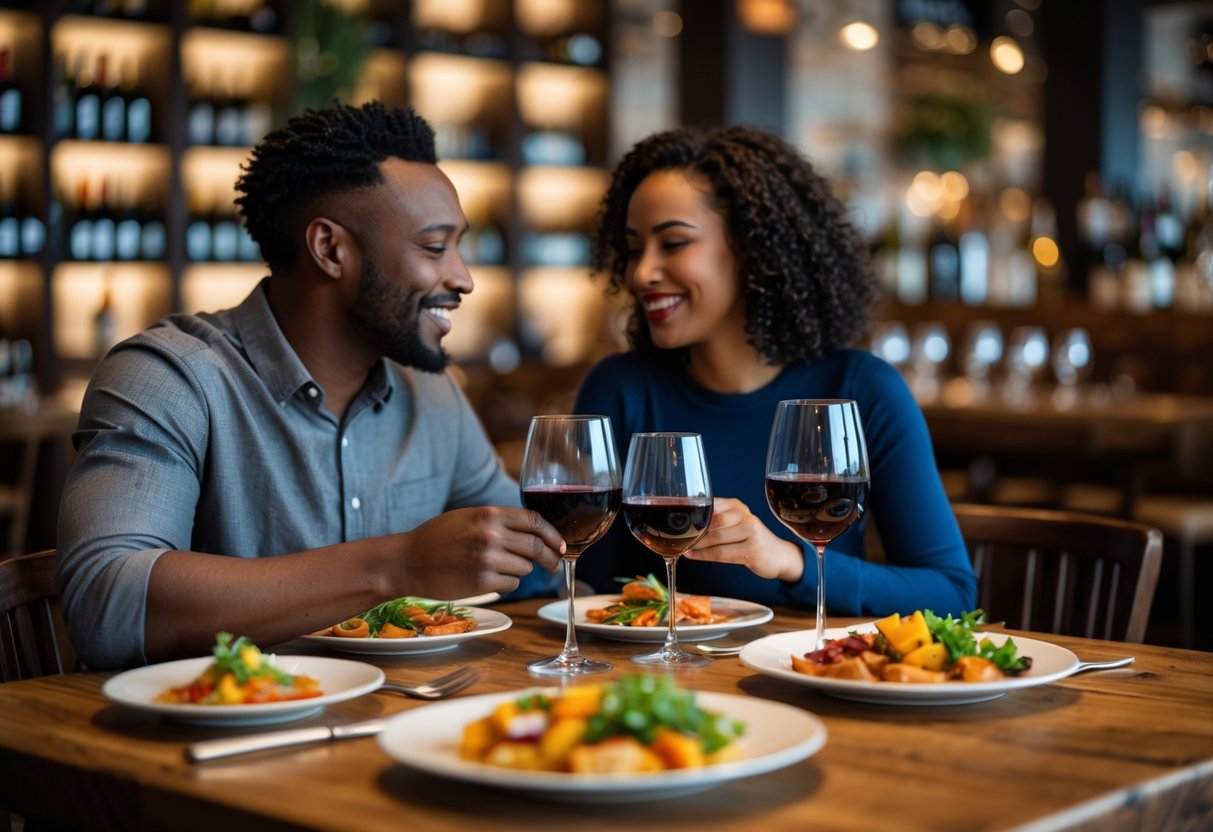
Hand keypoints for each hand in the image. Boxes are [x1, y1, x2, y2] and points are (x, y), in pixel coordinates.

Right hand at [397, 506, 563, 596]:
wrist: (407, 561)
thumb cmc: (437, 538)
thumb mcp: (469, 517)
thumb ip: (499, 521)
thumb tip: (535, 533)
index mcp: (489, 514)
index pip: (535, 521)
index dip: (553, 534)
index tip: (560, 545)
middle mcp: (491, 534)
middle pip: (537, 547)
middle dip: (550, 558)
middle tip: (553, 564)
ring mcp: (487, 559)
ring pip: (525, 568)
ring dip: (519, 570)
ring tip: (497, 567)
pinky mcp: (482, 582)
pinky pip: (511, 584)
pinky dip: (506, 583)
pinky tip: (488, 578)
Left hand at [684, 497, 803, 582]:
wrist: (779, 556)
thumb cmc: (751, 540)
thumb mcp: (735, 524)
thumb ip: (715, 521)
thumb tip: (686, 525)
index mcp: (737, 505)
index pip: (710, 505)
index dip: (693, 515)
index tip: (677, 522)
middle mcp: (745, 515)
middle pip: (712, 522)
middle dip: (693, 532)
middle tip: (679, 539)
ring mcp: (751, 532)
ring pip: (716, 537)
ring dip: (697, 545)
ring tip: (685, 548)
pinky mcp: (752, 550)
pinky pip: (722, 553)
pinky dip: (704, 556)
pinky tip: (694, 557)